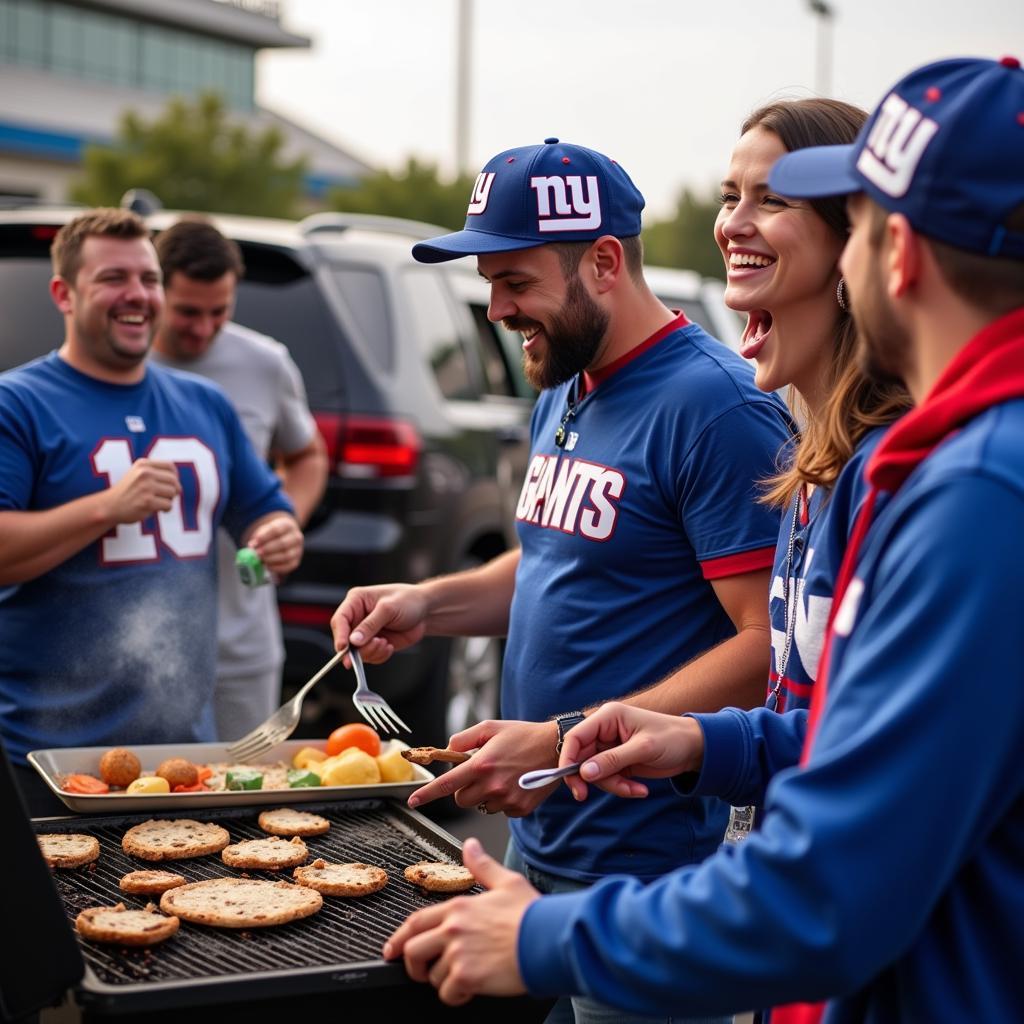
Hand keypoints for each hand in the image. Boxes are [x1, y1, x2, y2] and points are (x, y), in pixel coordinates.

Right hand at [106, 459, 180, 522]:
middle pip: (174, 480)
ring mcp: (146, 487)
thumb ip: (155, 473)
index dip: (175, 476)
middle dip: (174, 490)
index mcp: (143, 464)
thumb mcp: (137, 474)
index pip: (170, 466)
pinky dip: (166, 509)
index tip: (171, 484)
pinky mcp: (147, 502)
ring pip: (172, 493)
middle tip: (167, 497)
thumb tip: (178, 482)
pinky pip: (168, 505)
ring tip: (159, 502)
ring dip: (169, 500)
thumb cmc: (128, 491)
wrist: (109, 506)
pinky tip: (157, 509)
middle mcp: (145, 473)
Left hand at [246, 514, 302, 575]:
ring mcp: (298, 550)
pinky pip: (288, 566)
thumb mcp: (265, 530)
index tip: (253, 543)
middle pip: (282, 543)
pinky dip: (276, 567)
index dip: (264, 537)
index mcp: (288, 526)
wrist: (284, 538)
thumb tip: (252, 546)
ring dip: (271, 559)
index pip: (276, 530)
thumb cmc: (271, 534)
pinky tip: (267, 566)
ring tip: (260, 560)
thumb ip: (258, 537)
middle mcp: (296, 537)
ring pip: (286, 556)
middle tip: (256, 553)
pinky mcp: (296, 561)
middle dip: (267, 549)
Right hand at [330, 582, 429, 664]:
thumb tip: (354, 641)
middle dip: (357, 649)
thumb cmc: (408, 600)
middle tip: (373, 647)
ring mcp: (366, 633)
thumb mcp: (389, 609)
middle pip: (345, 640)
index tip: (343, 648)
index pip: (340, 620)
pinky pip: (370, 657)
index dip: (340, 635)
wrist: (425, 610)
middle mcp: (357, 618)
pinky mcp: (374, 643)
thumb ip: (370, 625)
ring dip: (371, 652)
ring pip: (357, 652)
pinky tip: (389, 646)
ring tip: (385, 643)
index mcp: (356, 602)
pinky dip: (378, 656)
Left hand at [383, 837, 534, 1004]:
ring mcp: (458, 952)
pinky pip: (448, 994)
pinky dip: (457, 996)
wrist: (548, 939)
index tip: (393, 948)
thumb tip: (470, 846)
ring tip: (463, 978)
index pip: (417, 921)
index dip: (400, 937)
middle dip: (413, 965)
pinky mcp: (467, 976)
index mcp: (459, 906)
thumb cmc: (531, 914)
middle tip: (422, 973)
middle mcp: (453, 928)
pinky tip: (472, 989)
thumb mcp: (507, 881)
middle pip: (413, 950)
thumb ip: (482, 866)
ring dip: (444, 981)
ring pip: (432, 976)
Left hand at [408, 719, 558, 816]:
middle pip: (461, 799)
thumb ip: (464, 738)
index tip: (413, 801)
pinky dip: (502, 800)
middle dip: (464, 788)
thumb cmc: (522, 735)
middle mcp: (493, 785)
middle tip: (479, 773)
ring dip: (484, 795)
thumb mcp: (490, 728)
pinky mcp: (520, 809)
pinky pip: (500, 810)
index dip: (426, 794)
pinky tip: (514, 784)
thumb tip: (449, 749)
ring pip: (480, 806)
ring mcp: (507, 799)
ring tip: (502, 776)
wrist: (556, 747)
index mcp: (482, 764)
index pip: (447, 784)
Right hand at [559, 702, 704, 801]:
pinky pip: (609, 779)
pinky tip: (640, 790)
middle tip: (585, 797)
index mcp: (607, 717)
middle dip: (593, 778)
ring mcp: (611, 747)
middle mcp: (605, 731)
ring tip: (636, 790)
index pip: (576, 737)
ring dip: (613, 786)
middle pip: (582, 758)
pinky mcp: (619, 761)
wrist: (694, 749)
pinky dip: (622, 787)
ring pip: (595, 772)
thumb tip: (583, 773)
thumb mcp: (642, 749)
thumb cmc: (671, 738)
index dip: (568, 759)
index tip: (572, 782)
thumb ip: (612, 760)